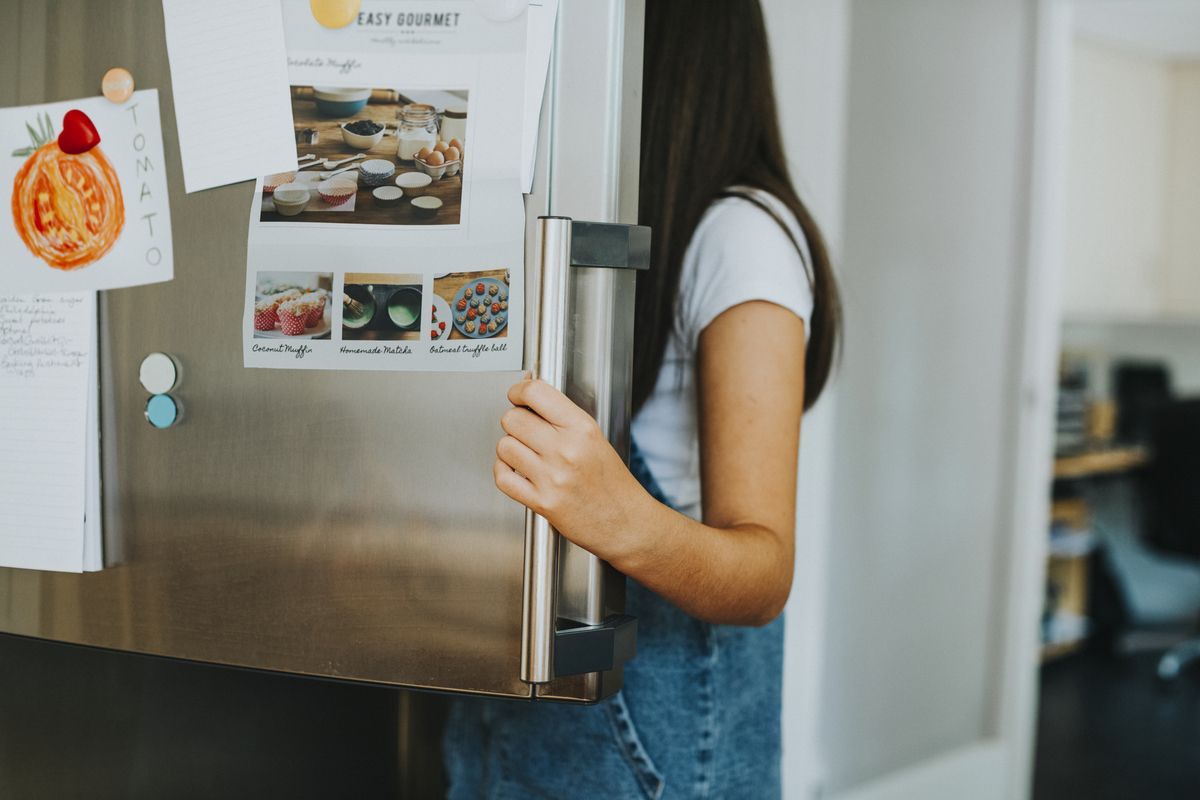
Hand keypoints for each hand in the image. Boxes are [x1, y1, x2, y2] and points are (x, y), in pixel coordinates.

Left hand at [494, 377, 650, 562]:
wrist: (626, 523)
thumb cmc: (613, 483)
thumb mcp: (595, 438)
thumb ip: (563, 417)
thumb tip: (529, 395)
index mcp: (582, 429)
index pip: (536, 393)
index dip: (519, 390)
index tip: (517, 395)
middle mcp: (566, 450)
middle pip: (513, 419)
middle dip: (514, 422)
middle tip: (524, 429)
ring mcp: (552, 477)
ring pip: (504, 446)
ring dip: (510, 448)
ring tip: (524, 453)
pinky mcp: (542, 502)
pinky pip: (503, 477)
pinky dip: (503, 471)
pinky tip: (516, 470)